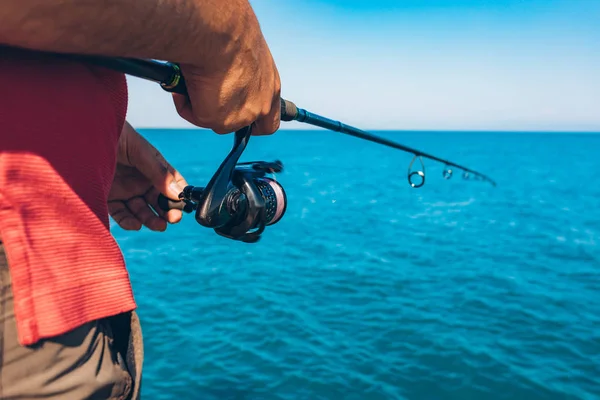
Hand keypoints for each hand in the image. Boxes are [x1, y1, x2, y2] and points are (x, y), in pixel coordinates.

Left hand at [108, 121, 187, 230]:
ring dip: (151, 220)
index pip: (172, 183)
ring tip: (159, 225)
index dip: (179, 195)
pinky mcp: (107, 198)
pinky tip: (136, 224)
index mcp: (153, 166)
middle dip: (167, 211)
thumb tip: (179, 193)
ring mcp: (124, 190)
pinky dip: (129, 222)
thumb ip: (158, 172)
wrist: (81, 131)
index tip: (184, 205)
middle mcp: (140, 180)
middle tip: (173, 219)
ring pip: (141, 211)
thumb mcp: (139, 151)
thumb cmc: (114, 135)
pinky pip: (120, 214)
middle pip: (158, 201)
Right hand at [172, 12, 280, 135]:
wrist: (218, 31)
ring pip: (216, 119)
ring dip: (202, 105)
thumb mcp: (243, 52)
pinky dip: (186, 103)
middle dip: (224, 117)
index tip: (245, 118)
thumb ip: (237, 72)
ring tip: (192, 79)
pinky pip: (196, 115)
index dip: (256, 121)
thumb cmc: (228, 30)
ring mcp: (242, 116)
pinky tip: (185, 81)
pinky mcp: (220, 120)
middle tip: (205, 102)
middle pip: (243, 125)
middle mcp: (261, 105)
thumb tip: (219, 77)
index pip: (271, 117)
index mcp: (270, 85)